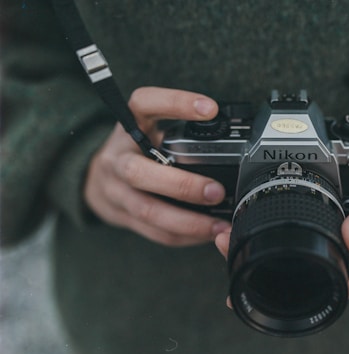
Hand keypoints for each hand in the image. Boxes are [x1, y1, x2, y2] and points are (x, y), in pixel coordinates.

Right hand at [84, 86, 231, 245]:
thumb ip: (181, 131)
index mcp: (129, 125)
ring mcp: (116, 191)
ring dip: (187, 221)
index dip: (175, 103)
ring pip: (147, 210)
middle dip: (181, 185)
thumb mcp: (152, 128)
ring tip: (219, 226)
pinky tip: (206, 234)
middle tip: (218, 191)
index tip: (211, 109)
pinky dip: (183, 236)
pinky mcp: (122, 217)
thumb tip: (234, 139)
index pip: (145, 103)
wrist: (96, 177)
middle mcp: (118, 157)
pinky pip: (154, 232)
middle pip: (139, 172)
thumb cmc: (138, 148)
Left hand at [215, 173, 348, 297]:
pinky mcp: (335, 238)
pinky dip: (277, 233)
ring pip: (293, 259)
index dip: (271, 274)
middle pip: (294, 275)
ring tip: (227, 233)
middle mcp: (344, 268)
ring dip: (261, 246)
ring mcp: (338, 254)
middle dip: (254, 262)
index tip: (237, 257)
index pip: (309, 284)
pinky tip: (256, 224)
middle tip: (220, 240)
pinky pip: (301, 241)